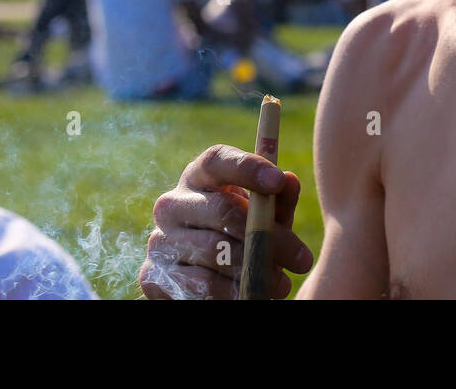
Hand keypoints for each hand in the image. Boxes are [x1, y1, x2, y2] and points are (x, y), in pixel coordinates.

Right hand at [139, 144, 313, 298]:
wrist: (205, 282)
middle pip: (222, 210)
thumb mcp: (265, 216)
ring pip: (214, 251)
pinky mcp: (153, 276)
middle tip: (302, 258)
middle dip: (268, 235)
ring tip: (281, 283)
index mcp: (198, 177)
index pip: (217, 160)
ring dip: (254, 270)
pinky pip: (199, 285)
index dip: (247, 167)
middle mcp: (172, 203)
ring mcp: (159, 239)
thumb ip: (278, 199)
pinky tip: (249, 294)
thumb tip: (288, 181)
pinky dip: (230, 292)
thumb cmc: (243, 236)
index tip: (278, 182)